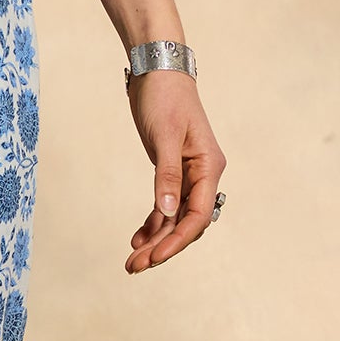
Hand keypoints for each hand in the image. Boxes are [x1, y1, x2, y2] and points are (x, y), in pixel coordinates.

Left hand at [124, 70, 225, 273]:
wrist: (157, 72)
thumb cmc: (164, 98)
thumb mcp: (163, 137)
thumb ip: (166, 175)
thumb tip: (166, 212)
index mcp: (208, 166)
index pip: (198, 215)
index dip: (176, 240)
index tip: (154, 257)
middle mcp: (203, 175)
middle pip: (186, 223)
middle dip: (162, 247)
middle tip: (133, 267)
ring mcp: (188, 175)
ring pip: (174, 219)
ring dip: (155, 240)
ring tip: (131, 262)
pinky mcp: (172, 173)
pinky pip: (165, 207)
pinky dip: (152, 224)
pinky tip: (136, 239)